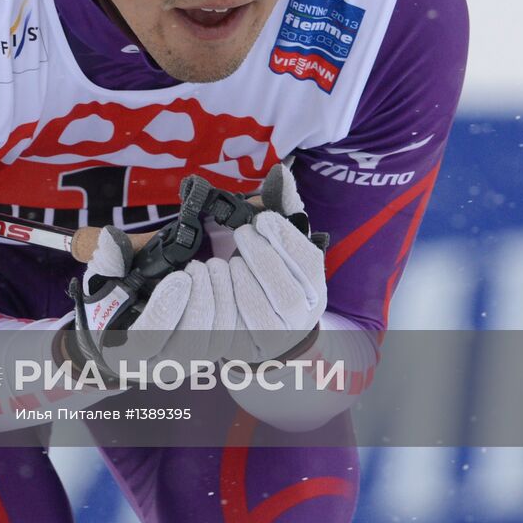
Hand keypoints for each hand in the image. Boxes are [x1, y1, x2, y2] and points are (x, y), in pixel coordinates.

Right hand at [71, 226, 236, 371]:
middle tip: (199, 266)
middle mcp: (158, 366)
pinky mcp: (210, 351)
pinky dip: (236, 307)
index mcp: (124, 352)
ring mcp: (188, 362)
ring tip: (216, 267)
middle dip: (200, 302)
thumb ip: (106, 263)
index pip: (148, 339)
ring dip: (222, 301)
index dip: (165, 309)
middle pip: (189, 345)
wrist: (128, 328)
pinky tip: (230, 278)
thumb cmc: (112, 304)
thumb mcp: (101, 282)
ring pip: (215, 342)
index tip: (179, 276)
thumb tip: (109, 241)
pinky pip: (232, 337)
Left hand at [227, 165, 327, 362]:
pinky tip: (207, 279)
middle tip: (241, 234)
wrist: (248, 317)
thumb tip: (282, 173)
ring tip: (223, 261)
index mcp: (314, 287)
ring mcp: (275, 339)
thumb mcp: (274, 239)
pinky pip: (232, 333)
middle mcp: (302, 318)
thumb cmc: (263, 268)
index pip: (310, 264)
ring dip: (242, 283)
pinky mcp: (244, 350)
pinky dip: (219, 303)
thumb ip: (281, 207)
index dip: (286, 240)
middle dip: (263, 260)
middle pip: (289, 295)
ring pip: (263, 317)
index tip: (262, 218)